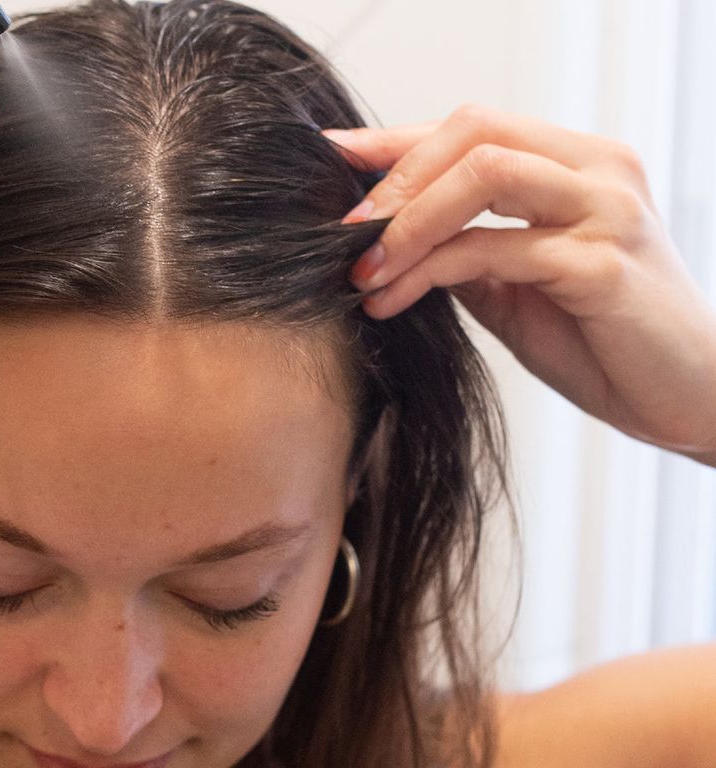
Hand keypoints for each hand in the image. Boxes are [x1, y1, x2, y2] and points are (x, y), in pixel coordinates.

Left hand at [325, 104, 715, 464]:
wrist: (686, 399)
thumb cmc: (602, 340)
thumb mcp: (513, 286)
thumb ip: (463, 249)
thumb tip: (382, 232)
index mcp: (578, 164)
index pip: (474, 127)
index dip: (396, 139)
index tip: (332, 156)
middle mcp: (599, 170)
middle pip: (474, 132)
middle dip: (396, 179)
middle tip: (345, 230)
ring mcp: (607, 211)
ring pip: (484, 174)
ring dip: (408, 220)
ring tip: (362, 268)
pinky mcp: (603, 265)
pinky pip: (495, 249)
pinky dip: (430, 270)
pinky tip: (393, 299)